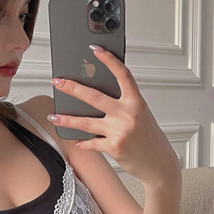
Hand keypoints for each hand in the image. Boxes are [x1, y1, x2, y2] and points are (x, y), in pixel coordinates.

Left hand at [49, 46, 178, 184]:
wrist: (159, 164)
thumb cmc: (149, 138)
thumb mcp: (141, 116)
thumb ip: (123, 105)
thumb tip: (96, 98)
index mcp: (136, 102)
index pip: (122, 75)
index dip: (109, 60)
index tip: (95, 49)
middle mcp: (128, 114)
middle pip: (94, 97)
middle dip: (72, 88)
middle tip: (57, 82)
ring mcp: (120, 131)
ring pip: (86, 122)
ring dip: (66, 120)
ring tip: (54, 117)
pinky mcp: (114, 147)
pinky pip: (92, 143)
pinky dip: (83, 143)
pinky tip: (76, 141)